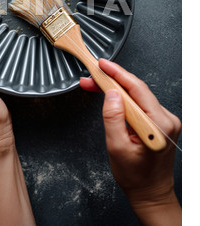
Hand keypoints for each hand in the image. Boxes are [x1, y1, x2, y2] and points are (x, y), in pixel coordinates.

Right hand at [80, 59, 180, 225]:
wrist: (150, 193)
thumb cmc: (135, 177)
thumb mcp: (117, 147)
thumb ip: (113, 118)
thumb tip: (111, 93)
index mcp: (158, 125)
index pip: (137, 89)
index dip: (117, 74)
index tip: (102, 65)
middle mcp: (167, 119)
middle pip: (136, 89)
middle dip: (111, 81)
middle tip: (91, 78)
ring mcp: (166, 120)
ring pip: (137, 95)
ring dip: (115, 90)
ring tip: (95, 86)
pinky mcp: (160, 121)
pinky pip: (140, 103)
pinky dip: (124, 98)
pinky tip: (110, 96)